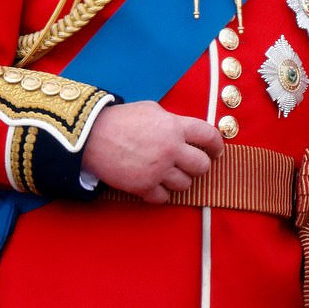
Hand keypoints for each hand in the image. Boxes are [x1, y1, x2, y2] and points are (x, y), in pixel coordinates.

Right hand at [82, 100, 223, 203]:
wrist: (91, 136)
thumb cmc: (120, 119)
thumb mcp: (151, 109)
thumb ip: (173, 121)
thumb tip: (186, 132)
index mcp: (175, 126)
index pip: (209, 136)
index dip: (217, 145)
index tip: (216, 151)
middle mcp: (171, 149)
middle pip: (202, 166)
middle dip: (198, 165)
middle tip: (190, 164)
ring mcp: (159, 170)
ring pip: (186, 185)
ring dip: (179, 180)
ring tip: (167, 172)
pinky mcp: (144, 187)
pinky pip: (164, 198)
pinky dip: (160, 193)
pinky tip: (153, 183)